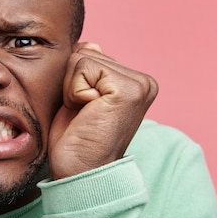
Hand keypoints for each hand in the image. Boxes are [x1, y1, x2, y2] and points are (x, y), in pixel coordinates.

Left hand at [48, 42, 157, 178]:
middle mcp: (144, 82)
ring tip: (86, 115)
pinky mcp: (128, 90)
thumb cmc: (76, 139)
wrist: (79, 172)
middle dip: (72, 84)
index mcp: (135, 82)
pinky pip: (82, 67)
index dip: (74, 82)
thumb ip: (88, 68)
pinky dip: (74, 92)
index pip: (89, 53)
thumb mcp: (79, 96)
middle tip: (84, 114)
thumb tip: (87, 44)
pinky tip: (87, 114)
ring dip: (72, 90)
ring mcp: (140, 85)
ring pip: (81, 58)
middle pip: (84, 53)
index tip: (85, 111)